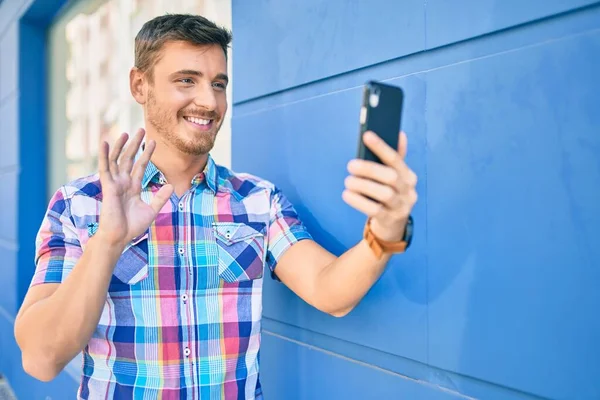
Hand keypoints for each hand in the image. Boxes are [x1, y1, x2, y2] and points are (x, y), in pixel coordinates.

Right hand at [96, 128, 173, 246]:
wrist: (119, 237)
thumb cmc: (132, 227)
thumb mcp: (151, 211)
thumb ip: (160, 198)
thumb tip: (171, 186)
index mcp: (133, 188)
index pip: (141, 166)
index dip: (147, 154)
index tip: (154, 142)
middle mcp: (123, 183)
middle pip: (130, 159)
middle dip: (136, 145)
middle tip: (142, 129)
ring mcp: (115, 183)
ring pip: (117, 160)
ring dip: (122, 146)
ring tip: (127, 132)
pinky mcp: (107, 186)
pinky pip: (105, 168)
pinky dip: (103, 155)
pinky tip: (104, 142)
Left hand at [343, 131, 417, 241]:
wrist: (391, 228)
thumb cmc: (388, 196)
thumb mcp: (393, 179)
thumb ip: (394, 159)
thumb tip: (400, 134)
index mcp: (408, 176)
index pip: (396, 159)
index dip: (381, 146)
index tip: (367, 135)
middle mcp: (408, 191)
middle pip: (390, 176)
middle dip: (369, 169)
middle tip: (350, 165)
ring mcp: (401, 207)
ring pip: (384, 193)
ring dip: (362, 185)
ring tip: (348, 182)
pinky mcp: (390, 220)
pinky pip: (374, 210)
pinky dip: (358, 201)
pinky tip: (347, 194)